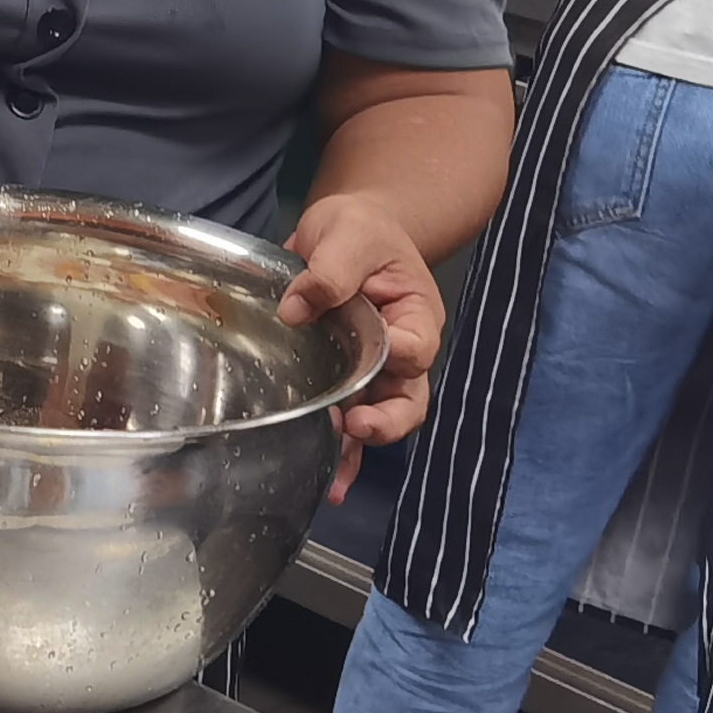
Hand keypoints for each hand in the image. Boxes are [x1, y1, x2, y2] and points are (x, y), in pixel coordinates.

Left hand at [282, 188, 446, 500]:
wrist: (347, 233)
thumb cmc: (359, 230)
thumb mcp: (348, 234)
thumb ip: (330, 270)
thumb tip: (297, 308)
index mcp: (415, 315)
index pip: (416, 346)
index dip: (397, 357)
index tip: (374, 358)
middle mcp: (402, 352)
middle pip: (409, 398)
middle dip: (387, 420)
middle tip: (358, 427)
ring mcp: (376, 373)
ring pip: (380, 419)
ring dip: (359, 449)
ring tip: (336, 478)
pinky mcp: (347, 382)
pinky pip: (350, 422)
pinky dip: (341, 452)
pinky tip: (326, 482)